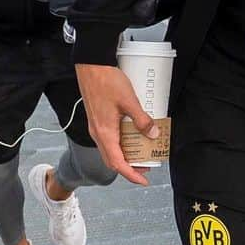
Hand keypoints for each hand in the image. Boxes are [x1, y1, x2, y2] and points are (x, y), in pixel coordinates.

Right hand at [75, 64, 158, 185]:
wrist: (91, 65)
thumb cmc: (106, 81)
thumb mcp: (129, 101)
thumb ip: (142, 120)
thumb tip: (153, 134)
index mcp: (104, 133)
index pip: (117, 163)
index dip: (131, 174)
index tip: (143, 179)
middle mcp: (97, 133)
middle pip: (113, 159)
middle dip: (129, 166)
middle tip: (145, 166)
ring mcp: (95, 126)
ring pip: (110, 149)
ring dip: (124, 154)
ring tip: (140, 150)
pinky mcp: (96, 118)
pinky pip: (108, 138)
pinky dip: (120, 142)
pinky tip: (130, 133)